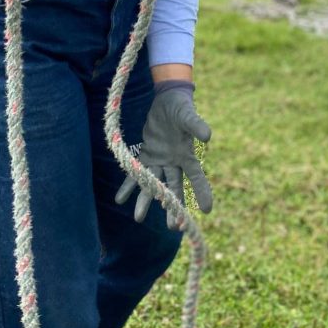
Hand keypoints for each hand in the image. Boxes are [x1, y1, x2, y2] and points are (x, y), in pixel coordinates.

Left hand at [115, 82, 211, 229]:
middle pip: (173, 188)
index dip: (202, 192)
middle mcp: (174, 162)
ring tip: (138, 218)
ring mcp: (160, 161)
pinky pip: (136, 173)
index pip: (196, 177)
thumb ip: (196, 124)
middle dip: (172, 207)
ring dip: (145, 200)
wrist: (168, 99)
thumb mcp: (188, 114)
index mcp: (187, 155)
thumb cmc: (181, 106)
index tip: (207, 210)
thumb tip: (207, 135)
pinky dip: (128, 185)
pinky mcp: (147, 155)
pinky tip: (119, 198)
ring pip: (152, 184)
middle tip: (172, 227)